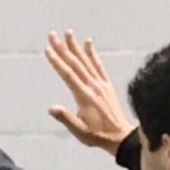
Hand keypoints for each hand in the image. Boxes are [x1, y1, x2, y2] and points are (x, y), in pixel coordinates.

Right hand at [45, 30, 134, 150]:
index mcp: (84, 96)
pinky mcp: (107, 85)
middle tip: (53, 35)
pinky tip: (89, 43)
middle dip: (63, 48)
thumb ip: (66, 118)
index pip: (68, 75)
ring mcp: (101, 84)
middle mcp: (93, 86)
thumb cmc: (98, 136)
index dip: (57, 61)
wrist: (121, 136)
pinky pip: (99, 66)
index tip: (48, 49)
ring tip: (68, 32)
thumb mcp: (80, 131)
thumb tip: (51, 108)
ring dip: (76, 46)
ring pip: (86, 61)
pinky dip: (93, 53)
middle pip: (75, 63)